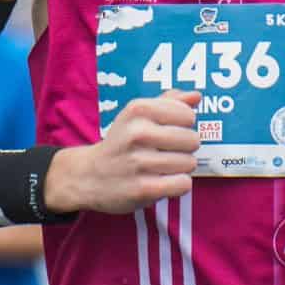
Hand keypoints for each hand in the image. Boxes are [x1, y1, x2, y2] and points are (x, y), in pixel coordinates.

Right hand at [46, 92, 197, 215]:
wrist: (88, 176)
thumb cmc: (121, 143)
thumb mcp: (137, 115)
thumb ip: (168, 102)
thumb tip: (196, 95)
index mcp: (138, 109)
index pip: (188, 115)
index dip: (183, 125)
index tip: (167, 131)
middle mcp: (138, 133)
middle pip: (192, 140)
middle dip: (185, 149)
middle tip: (165, 152)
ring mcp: (139, 161)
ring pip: (189, 163)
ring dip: (180, 168)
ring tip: (161, 167)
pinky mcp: (143, 188)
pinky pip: (183, 184)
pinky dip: (177, 185)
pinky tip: (163, 182)